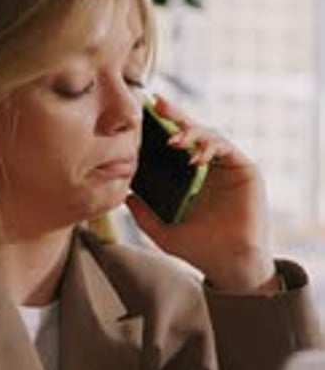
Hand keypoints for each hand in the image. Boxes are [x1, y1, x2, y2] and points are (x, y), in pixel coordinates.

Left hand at [127, 97, 276, 291]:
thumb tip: (123, 195)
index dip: (163, 128)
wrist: (228, 265)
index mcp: (192, 177)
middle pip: (193, 133)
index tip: (145, 114)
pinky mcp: (246, 171)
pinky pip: (227, 148)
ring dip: (192, 132)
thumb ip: (143, 214)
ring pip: (210, 136)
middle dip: (176, 116)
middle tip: (158, 104)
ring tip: (174, 140)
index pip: (176, 146)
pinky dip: (210, 147)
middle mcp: (212, 168)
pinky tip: (195, 157)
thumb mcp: (162, 230)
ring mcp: (229, 168)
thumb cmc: (199, 250)